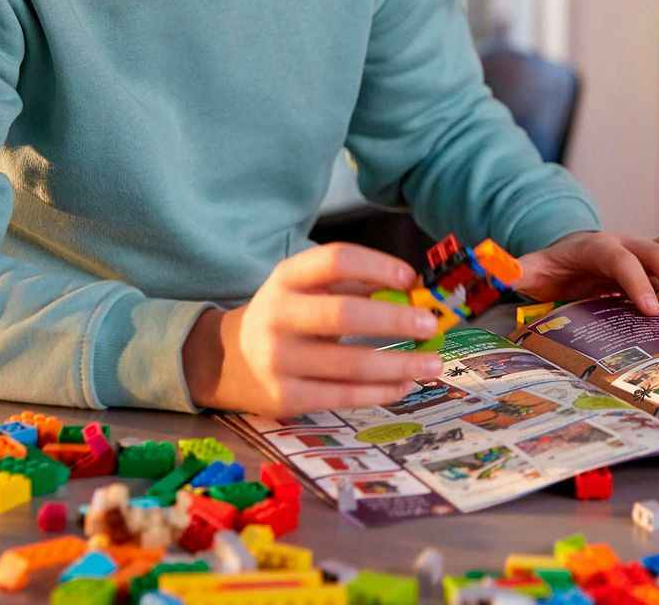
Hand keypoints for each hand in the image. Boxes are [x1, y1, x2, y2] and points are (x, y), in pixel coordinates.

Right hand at [181, 243, 444, 413]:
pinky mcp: (285, 398)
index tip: (411, 280)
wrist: (226, 360)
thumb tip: (412, 292)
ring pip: (350, 365)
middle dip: (395, 320)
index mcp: (286, 277)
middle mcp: (278, 315)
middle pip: (345, 314)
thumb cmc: (285, 316)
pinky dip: (380, 392)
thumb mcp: (305, 288)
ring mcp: (279, 360)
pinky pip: (342, 396)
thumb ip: (352, 285)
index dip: (378, 266)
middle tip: (431, 326)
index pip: (336, 260)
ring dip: (399, 364)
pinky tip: (404, 385)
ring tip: (433, 364)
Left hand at [514, 229, 658, 316]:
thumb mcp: (527, 270)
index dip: (634, 281)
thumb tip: (498, 269)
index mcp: (595, 248)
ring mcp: (645, 251)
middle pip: (656, 249)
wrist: (564, 255)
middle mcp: (626, 244)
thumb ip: (514, 271)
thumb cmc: (548, 269)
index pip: (618, 259)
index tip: (649, 308)